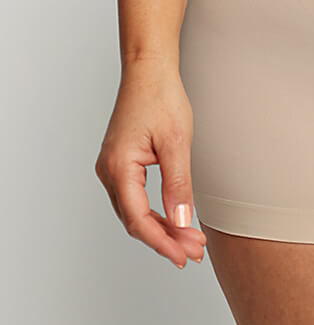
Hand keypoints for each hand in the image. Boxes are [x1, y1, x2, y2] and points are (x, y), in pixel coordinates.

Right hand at [95, 59, 206, 269]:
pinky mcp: (120, 163)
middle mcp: (108, 170)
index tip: (183, 256)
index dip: (162, 242)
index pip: (138, 218)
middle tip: (194, 251)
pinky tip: (173, 219)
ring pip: (134, 211)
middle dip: (165, 238)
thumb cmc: (161, 97)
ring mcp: (112, 167)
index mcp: (118, 166)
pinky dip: (154, 212)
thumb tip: (182, 222)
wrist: (149, 69)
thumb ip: (178, 185)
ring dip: (160, 227)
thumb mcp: (177, 142)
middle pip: (134, 219)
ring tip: (189, 240)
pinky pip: (134, 198)